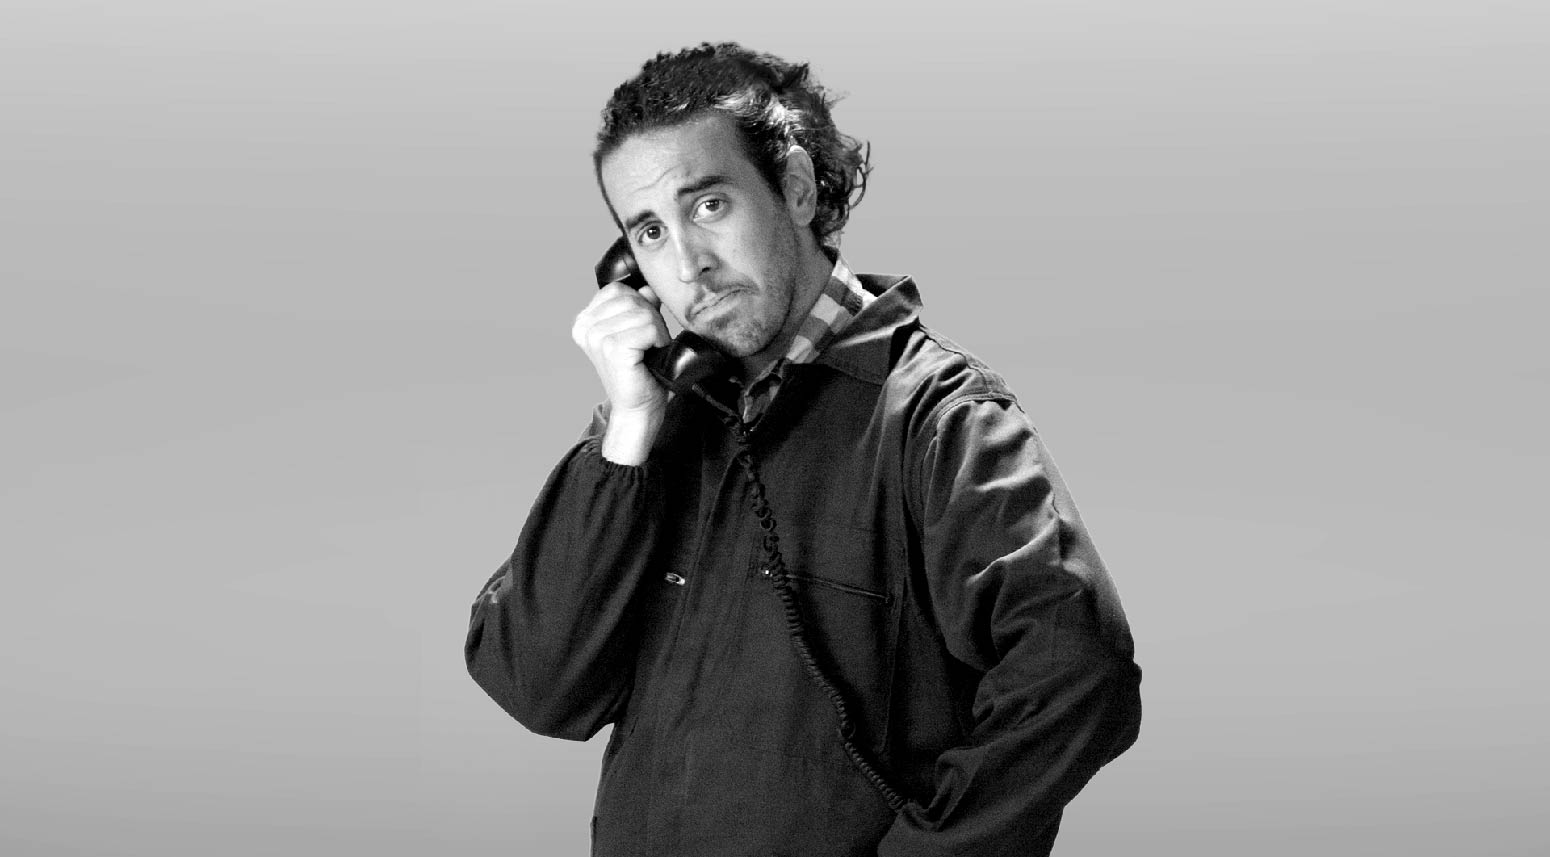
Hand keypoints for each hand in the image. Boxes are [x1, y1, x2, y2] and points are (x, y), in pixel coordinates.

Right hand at [571, 282, 671, 463]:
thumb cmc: (639, 371)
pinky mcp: (612, 348)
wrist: (639, 407)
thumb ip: (639, 307)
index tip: (638, 333)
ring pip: (643, 312)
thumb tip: (648, 286)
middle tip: (647, 345)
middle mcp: (584, 326)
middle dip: (650, 319)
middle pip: (632, 298)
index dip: (638, 306)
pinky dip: (657, 340)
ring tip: (647, 352)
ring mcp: (596, 337)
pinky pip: (649, 327)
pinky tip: (649, 356)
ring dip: (656, 331)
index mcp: (584, 320)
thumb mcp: (637, 331)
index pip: (618, 290)